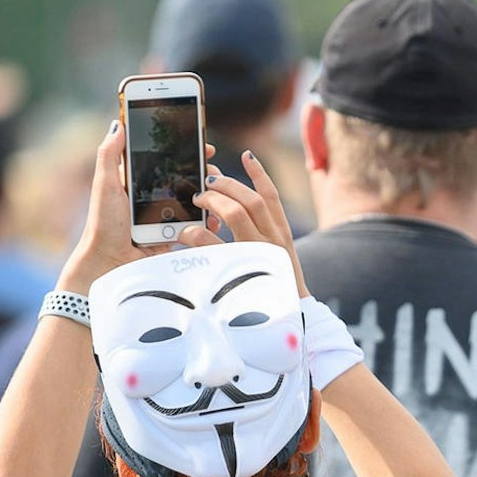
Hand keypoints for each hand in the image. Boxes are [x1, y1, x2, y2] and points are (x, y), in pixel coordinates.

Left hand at [56, 120, 218, 294]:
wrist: (109, 263)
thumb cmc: (103, 224)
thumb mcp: (105, 185)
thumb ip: (110, 154)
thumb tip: (118, 123)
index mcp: (139, 182)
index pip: (168, 160)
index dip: (187, 152)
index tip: (205, 146)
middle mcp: (154, 198)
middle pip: (186, 180)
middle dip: (204, 175)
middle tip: (213, 174)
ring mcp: (165, 218)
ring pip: (194, 203)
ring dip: (210, 198)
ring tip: (216, 196)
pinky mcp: (172, 237)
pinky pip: (194, 227)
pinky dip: (206, 223)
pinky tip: (213, 219)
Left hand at [185, 151, 309, 298]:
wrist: (288, 320)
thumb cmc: (275, 289)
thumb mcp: (275, 259)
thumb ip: (261, 237)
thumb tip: (235, 215)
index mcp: (282, 235)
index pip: (272, 197)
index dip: (258, 174)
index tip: (246, 156)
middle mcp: (274, 241)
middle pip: (252, 199)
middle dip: (228, 185)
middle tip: (208, 181)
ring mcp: (259, 254)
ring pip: (236, 214)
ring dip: (215, 201)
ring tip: (198, 199)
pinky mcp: (240, 269)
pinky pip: (216, 245)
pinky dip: (199, 235)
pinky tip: (187, 232)